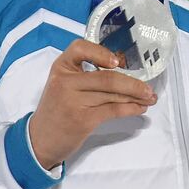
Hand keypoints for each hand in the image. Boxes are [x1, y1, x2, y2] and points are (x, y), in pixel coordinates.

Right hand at [28, 39, 157, 168]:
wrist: (39, 140)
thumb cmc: (57, 109)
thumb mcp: (63, 85)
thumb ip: (86, 74)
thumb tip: (124, 69)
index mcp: (61, 67)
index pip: (80, 48)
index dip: (101, 52)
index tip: (117, 61)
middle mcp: (65, 82)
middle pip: (107, 78)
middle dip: (134, 84)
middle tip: (149, 89)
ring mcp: (73, 101)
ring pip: (113, 94)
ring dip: (136, 97)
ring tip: (149, 98)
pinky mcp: (82, 119)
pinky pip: (114, 110)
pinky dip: (131, 109)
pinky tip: (139, 108)